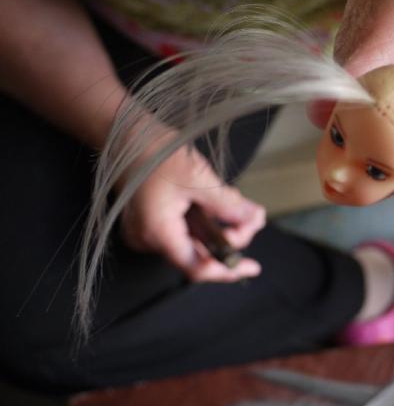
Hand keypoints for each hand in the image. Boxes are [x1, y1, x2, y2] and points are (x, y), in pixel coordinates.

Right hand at [119, 144, 265, 281]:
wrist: (125, 135)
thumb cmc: (155, 152)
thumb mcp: (199, 178)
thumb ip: (228, 204)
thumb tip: (254, 220)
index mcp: (157, 232)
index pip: (196, 267)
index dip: (227, 270)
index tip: (250, 268)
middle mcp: (148, 239)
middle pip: (198, 253)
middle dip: (229, 238)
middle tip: (252, 216)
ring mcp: (146, 231)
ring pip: (192, 240)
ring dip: (218, 227)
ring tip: (235, 203)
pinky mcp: (149, 222)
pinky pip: (182, 230)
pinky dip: (203, 220)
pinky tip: (215, 202)